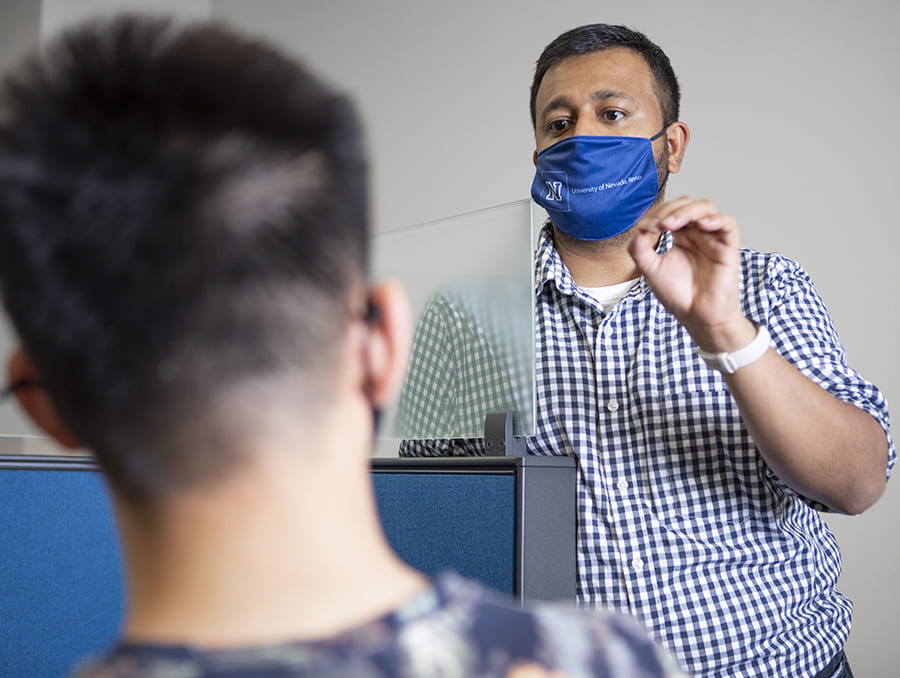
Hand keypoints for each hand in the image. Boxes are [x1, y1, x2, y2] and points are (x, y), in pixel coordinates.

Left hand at [628, 196, 753, 351]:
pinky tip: (700, 225)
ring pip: (706, 208)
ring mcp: (713, 239)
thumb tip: (638, 228)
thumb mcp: (650, 269)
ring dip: (687, 211)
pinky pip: (728, 224)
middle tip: (658, 225)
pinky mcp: (728, 247)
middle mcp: (697, 234)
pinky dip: (715, 219)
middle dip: (670, 209)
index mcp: (680, 236)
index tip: (646, 228)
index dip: (657, 214)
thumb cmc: (678, 295)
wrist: (697, 316)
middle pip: (687, 204)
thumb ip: (640, 249)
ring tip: (671, 224)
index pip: (670, 211)